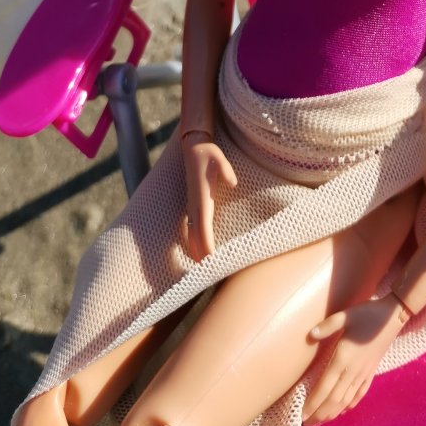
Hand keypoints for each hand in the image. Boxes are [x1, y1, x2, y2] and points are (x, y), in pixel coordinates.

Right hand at [181, 132, 237, 259]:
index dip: (206, 246)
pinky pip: (193, 229)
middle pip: (196, 238)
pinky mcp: (194, 205)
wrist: (194, 148)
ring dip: (197, 252)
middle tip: (209, 277)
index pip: (203, 229)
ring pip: (192, 236)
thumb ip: (226, 170)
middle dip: (202, 257)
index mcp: (202, 200)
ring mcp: (192, 207)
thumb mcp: (219, 159)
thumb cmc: (208, 154)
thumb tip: (233, 182)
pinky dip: (195, 242)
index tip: (210, 263)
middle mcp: (195, 207)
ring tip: (204, 271)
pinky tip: (199, 253)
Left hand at [302, 295, 404, 424]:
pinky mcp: (371, 372)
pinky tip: (344, 411)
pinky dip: (350, 405)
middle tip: (307, 424)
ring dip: (333, 413)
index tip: (303, 414)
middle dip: (320, 414)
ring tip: (321, 421)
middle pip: (334, 399)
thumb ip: (327, 326)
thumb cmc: (368, 314)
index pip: (325, 387)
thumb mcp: (345, 315)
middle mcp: (353, 370)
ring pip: (346, 400)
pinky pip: (360, 394)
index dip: (313, 403)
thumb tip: (310, 334)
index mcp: (343, 357)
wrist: (393, 317)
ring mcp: (363, 373)